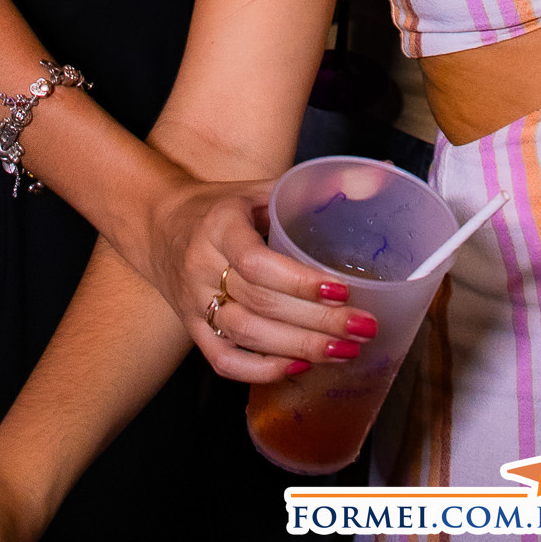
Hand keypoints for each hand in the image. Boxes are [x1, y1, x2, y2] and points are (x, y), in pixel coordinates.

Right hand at [144, 179, 377, 381]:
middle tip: (362, 328)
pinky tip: (299, 368)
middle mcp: (202, 267)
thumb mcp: (261, 187)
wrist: (158, 225)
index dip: (299, 281)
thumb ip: (314, 187)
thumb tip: (383, 171)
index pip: (257, 262)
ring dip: (298, 349)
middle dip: (315, 322)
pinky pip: (224, 360)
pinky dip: (262, 370)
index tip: (342, 289)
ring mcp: (194, 303)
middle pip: (259, 304)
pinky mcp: (192, 329)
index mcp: (220, 225)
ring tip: (343, 351)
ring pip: (244, 335)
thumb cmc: (222, 206)